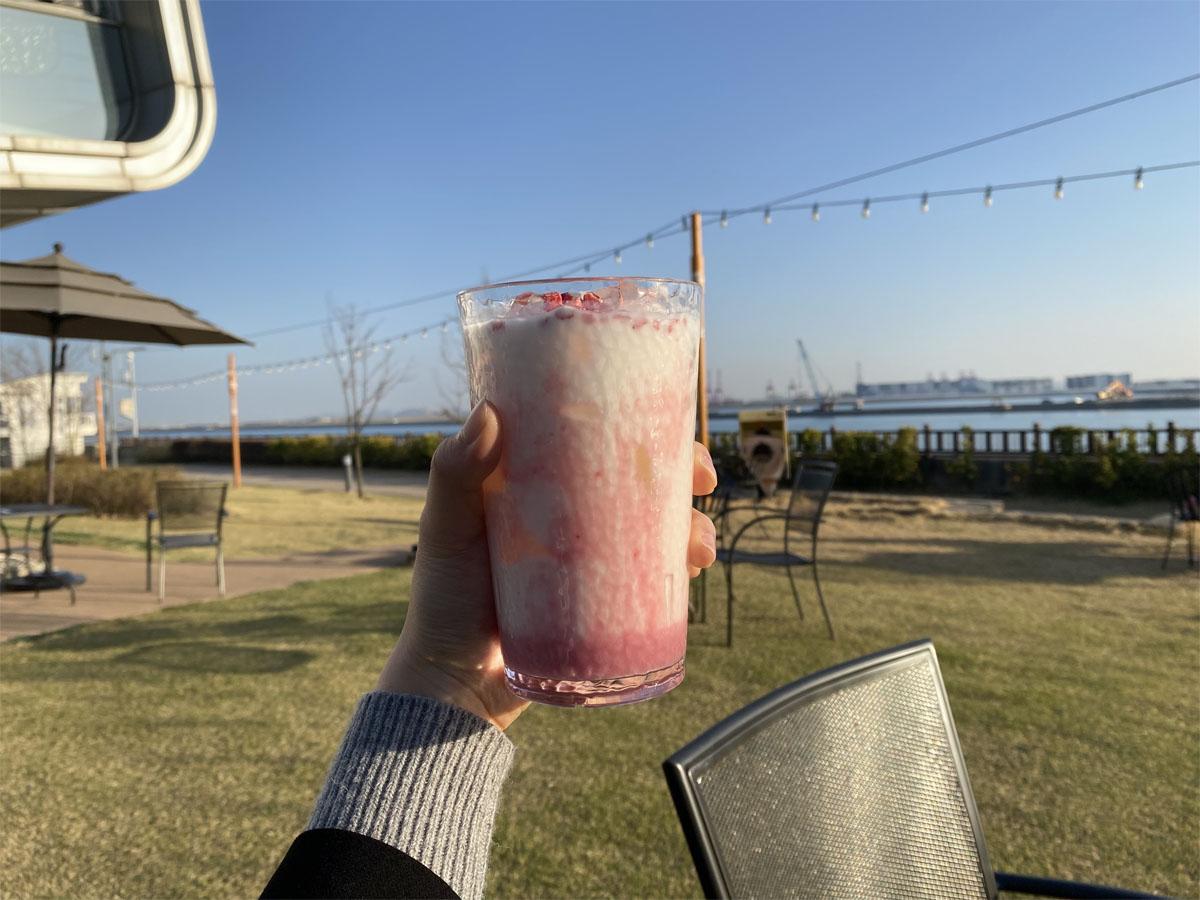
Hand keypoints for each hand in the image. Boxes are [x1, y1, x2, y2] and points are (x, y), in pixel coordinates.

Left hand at [377, 400, 718, 730]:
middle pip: (641, 483)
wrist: (455, 684)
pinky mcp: (607, 604)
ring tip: (699, 547)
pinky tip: (692, 570)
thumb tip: (490, 413)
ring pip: (657, 531)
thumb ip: (456, 473)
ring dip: (693, 527)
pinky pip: (654, 580)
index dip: (638, 424)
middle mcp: (573, 518)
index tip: (668, 421)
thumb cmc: (442, 598)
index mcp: (538, 485)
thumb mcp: (447, 528)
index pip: (596, 440)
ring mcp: (593, 561)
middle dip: (683, 475)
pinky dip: (680, 569)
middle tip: (702, 481)